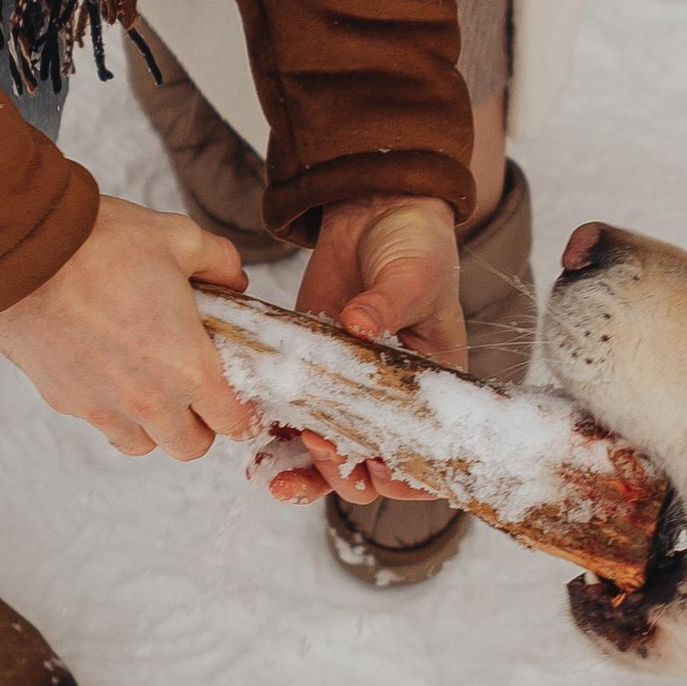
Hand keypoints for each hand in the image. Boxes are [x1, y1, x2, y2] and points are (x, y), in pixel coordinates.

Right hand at [0, 197, 253, 457]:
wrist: (23, 251)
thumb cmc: (103, 243)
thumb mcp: (179, 238)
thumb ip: (218, 262)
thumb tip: (233, 280)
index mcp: (188, 367)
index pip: (233, 421)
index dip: (240, 407)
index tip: (234, 390)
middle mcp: (148, 400)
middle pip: (190, 446)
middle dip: (199, 423)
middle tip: (194, 388)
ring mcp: (102, 407)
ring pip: (142, 444)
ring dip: (153, 424)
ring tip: (149, 382)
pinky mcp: (65, 400)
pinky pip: (99, 420)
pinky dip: (110, 407)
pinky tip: (107, 367)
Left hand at [259, 196, 462, 507]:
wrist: (376, 210)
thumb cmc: (415, 246)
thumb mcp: (412, 274)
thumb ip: (387, 303)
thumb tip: (358, 325)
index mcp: (431, 390)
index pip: (423, 456)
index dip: (400, 473)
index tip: (374, 461)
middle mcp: (389, 402)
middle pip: (369, 467)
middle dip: (343, 472)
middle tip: (319, 446)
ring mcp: (346, 391)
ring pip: (327, 456)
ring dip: (303, 473)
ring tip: (274, 474)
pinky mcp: (310, 371)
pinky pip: (292, 418)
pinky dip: (275, 438)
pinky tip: (255, 445)